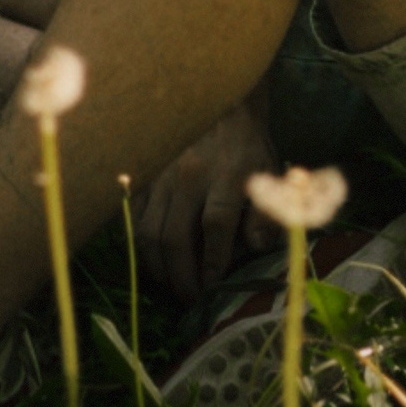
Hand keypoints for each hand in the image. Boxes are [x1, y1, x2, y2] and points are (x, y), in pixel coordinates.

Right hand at [132, 94, 278, 305]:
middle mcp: (191, 175)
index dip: (213, 261)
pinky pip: (136, 217)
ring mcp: (164, 175)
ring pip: (150, 231)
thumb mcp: (269, 176)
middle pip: (175, 235)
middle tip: (189, 300)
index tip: (213, 288)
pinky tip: (154, 261)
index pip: (216, 225)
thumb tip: (254, 248)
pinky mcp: (148, 176)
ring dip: (158, 267)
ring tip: (170, 287)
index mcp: (227, 174)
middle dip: (181, 276)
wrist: (220, 106)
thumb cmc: (247, 149)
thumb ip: (266, 214)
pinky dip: (141, 245)